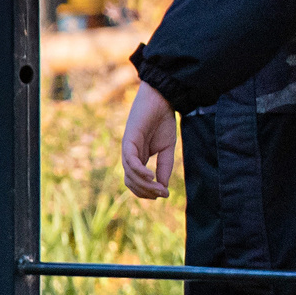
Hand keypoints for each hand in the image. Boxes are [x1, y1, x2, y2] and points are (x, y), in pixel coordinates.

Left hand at [121, 81, 177, 200]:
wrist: (161, 100)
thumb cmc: (163, 122)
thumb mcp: (167, 149)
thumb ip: (164, 167)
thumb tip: (163, 189)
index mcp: (138, 158)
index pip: (136, 183)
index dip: (148, 192)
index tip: (164, 194)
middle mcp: (130, 155)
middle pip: (131, 182)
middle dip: (146, 192)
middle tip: (162, 194)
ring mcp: (128, 148)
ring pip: (130, 175)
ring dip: (145, 185)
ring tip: (159, 189)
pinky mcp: (129, 140)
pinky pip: (131, 161)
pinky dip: (139, 172)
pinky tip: (151, 177)